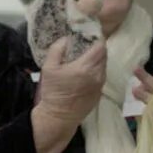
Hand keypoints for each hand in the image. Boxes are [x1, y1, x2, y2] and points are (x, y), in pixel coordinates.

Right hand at [31, 38, 106, 152]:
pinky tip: (84, 72)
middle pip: (104, 55)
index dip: (96, 38)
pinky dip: (96, 70)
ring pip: (104, 66)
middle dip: (96, 48)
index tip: (88, 34)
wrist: (58, 118)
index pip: (100, 46)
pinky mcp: (100, 93)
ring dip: (97, 60)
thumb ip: (58, 49)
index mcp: (86, 67)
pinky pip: (101, 76)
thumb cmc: (53, 92)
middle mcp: (97, 75)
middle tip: (85, 45)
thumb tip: (67, 39)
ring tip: (84, 58)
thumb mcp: (48, 68)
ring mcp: (100, 85)